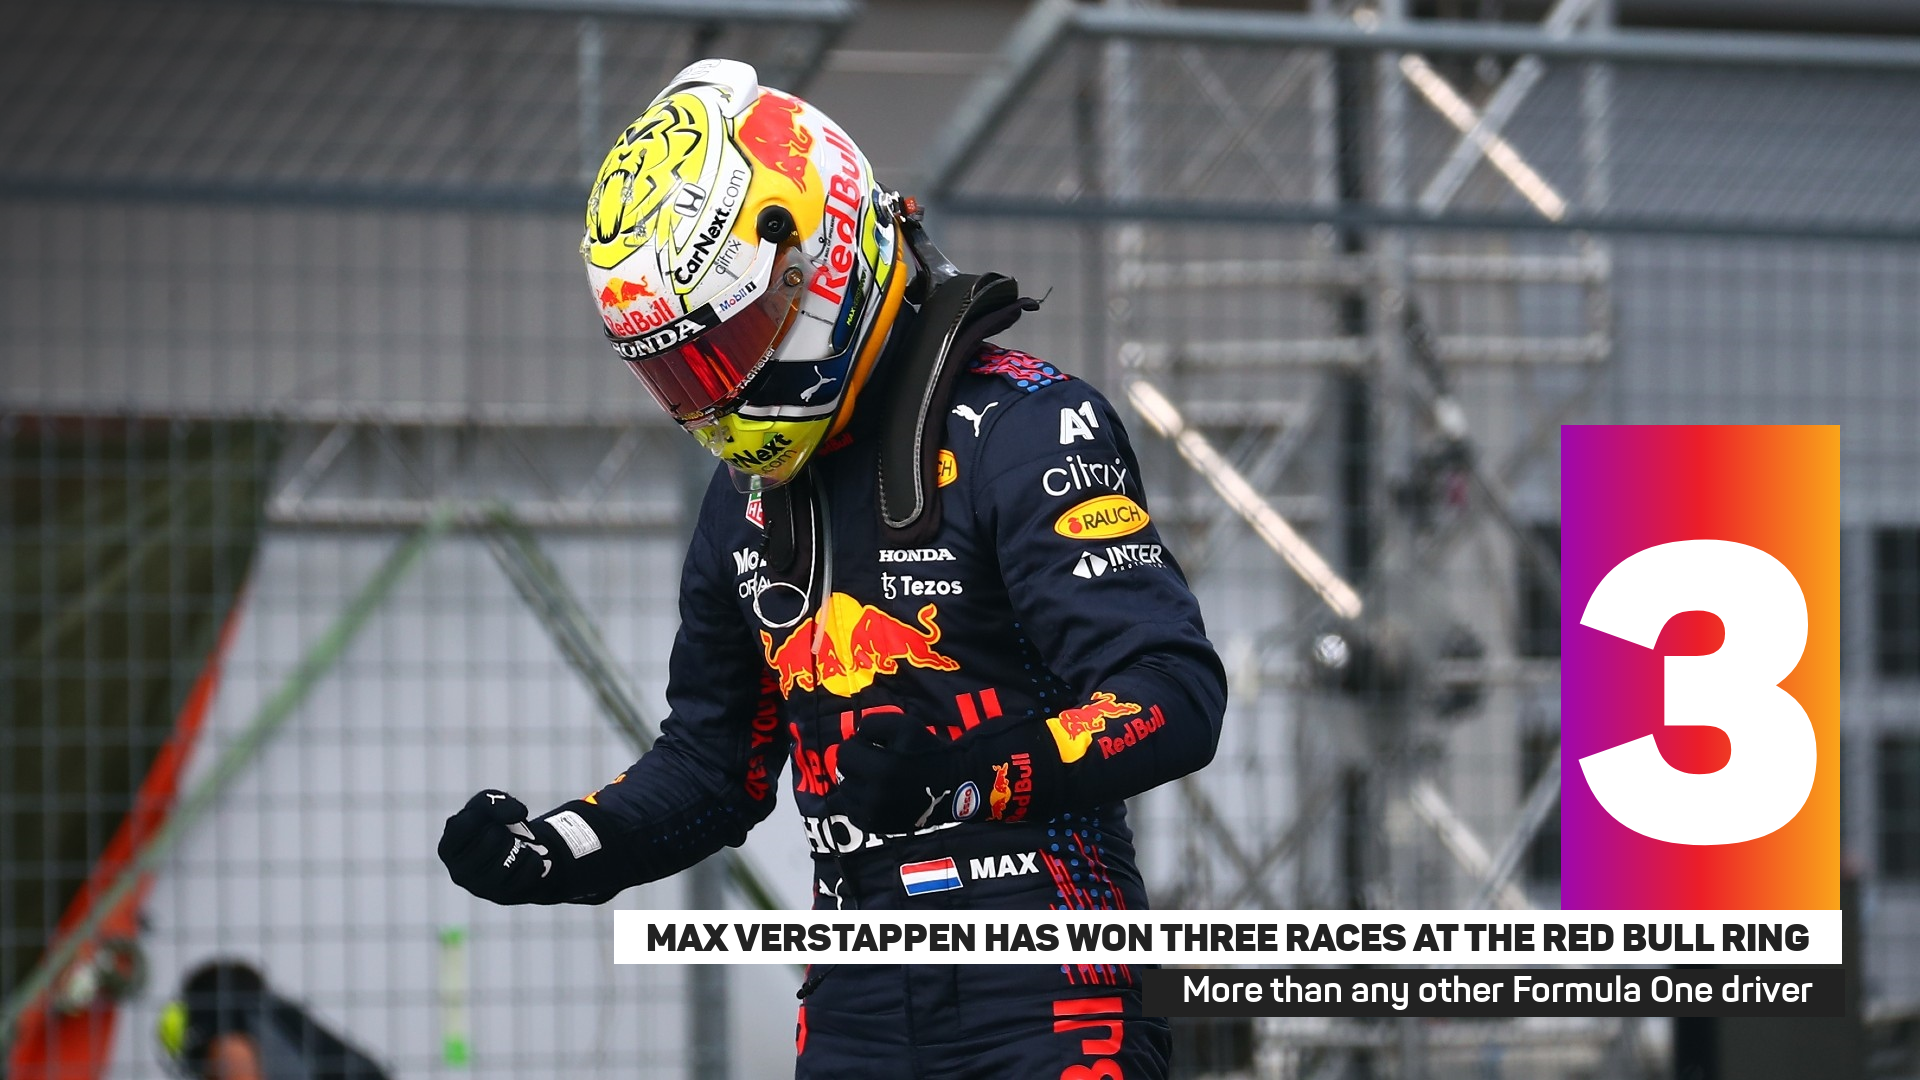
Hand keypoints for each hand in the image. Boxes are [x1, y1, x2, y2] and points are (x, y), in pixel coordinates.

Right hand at [439, 790, 563, 903]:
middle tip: (505, 838)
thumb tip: (516, 815)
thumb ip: (492, 800)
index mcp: (448, 849)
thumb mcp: (486, 806)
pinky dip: (534, 859)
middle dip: (505, 831)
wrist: (522, 854)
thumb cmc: (496, 827)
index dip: (486, 814)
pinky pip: (530, 868)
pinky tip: (526, 862)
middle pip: (493, 838)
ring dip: (521, 845)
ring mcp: (482, 888)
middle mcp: (459, 873)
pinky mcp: (505, 897)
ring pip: (512, 855)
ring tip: (516, 849)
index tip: (492, 819)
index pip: (465, 825)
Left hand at [824, 713, 972, 833]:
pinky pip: (852, 809)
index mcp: (882, 769)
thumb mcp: (905, 724)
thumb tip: (853, 737)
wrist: (951, 786)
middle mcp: (874, 796)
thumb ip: (872, 724)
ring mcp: (874, 815)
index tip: (874, 745)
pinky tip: (878, 793)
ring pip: (845, 791)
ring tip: (879, 777)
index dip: (858, 744)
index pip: (845, 752)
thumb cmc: (927, 752)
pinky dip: (860, 800)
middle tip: (877, 760)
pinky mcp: (875, 827)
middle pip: (843, 771)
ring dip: (857, 781)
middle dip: (856, 762)